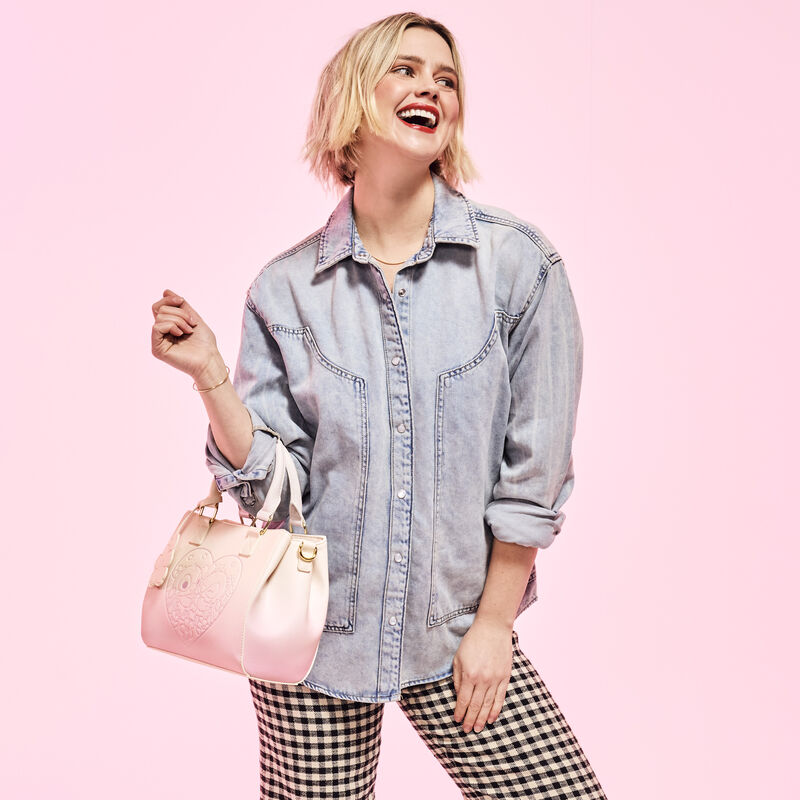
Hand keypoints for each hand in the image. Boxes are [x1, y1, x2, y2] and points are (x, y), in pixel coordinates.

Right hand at [151, 289, 221, 380]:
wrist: (209, 359)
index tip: (181, 300)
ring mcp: (158, 341)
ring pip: (160, 317)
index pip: (160, 306)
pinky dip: (171, 326)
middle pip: (160, 309)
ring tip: (188, 331)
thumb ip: (181, 306)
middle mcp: (162, 333)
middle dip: (179, 312)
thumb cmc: (205, 343)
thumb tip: (165, 291)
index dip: (169, 299)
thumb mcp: (194, 318)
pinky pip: (156, 327)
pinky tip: (180, 334)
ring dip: (179, 320)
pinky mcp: (157, 349)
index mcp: (169, 326)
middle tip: (191, 323)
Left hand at [452, 618, 512, 732]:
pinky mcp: (505, 677)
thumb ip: (457, 678)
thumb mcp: (458, 657)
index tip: (457, 720)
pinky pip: (500, 698)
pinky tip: (492, 718)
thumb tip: (459, 696)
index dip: (460, 712)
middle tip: (467, 730)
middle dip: (470, 720)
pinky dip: (496, 710)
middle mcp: (483, 680)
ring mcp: (495, 679)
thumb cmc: (473, 641)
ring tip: (478, 728)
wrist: (493, 628)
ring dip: (483, 719)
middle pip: (476, 706)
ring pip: (488, 705)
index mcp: (469, 675)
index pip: (463, 700)